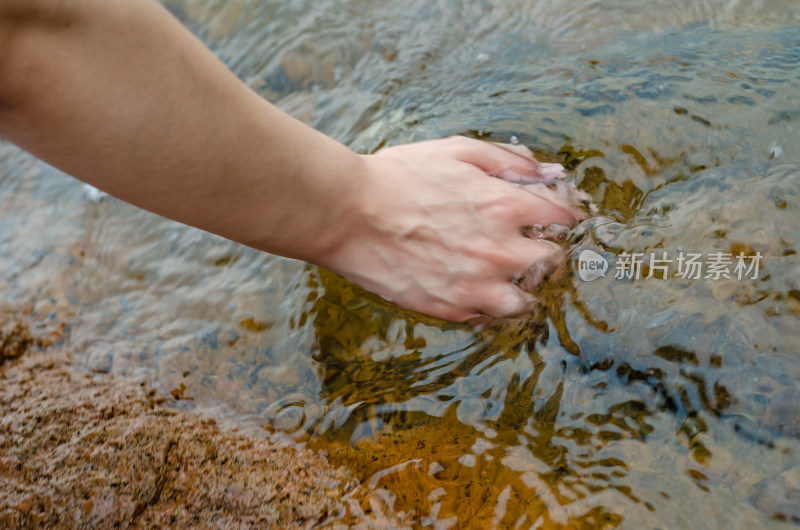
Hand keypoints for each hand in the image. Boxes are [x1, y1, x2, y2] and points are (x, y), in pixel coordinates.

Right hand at [318, 136, 585, 321]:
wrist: (347, 214)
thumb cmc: (399, 177)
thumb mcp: (457, 151)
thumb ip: (507, 160)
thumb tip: (545, 171)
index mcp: (506, 206)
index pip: (562, 216)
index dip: (563, 213)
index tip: (556, 215)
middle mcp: (500, 251)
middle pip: (552, 261)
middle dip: (546, 249)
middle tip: (529, 243)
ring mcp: (476, 285)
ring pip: (526, 301)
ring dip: (522, 287)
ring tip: (505, 276)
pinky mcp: (450, 307)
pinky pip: (486, 316)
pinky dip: (487, 304)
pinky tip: (474, 288)